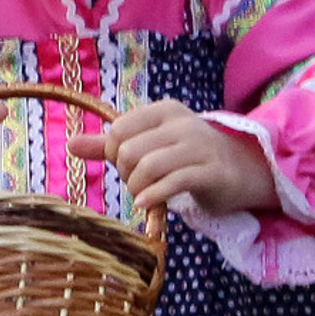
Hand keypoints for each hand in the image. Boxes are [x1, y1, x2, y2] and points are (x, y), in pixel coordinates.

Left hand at [70, 101, 278, 215]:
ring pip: (147, 166)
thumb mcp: (149, 145)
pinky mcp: (211, 173)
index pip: (119, 130)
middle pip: (129, 150)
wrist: (243, 170)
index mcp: (164, 111)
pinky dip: (152, 196)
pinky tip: (146, 204)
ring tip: (143, 194)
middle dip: (125, 173)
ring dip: (137, 187)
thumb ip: (109, 145)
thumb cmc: (188, 157)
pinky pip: (173, 182)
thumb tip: (70, 144)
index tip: (128, 165)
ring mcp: (199, 147)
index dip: (114, 152)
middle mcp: (182, 124)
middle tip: (138, 182)